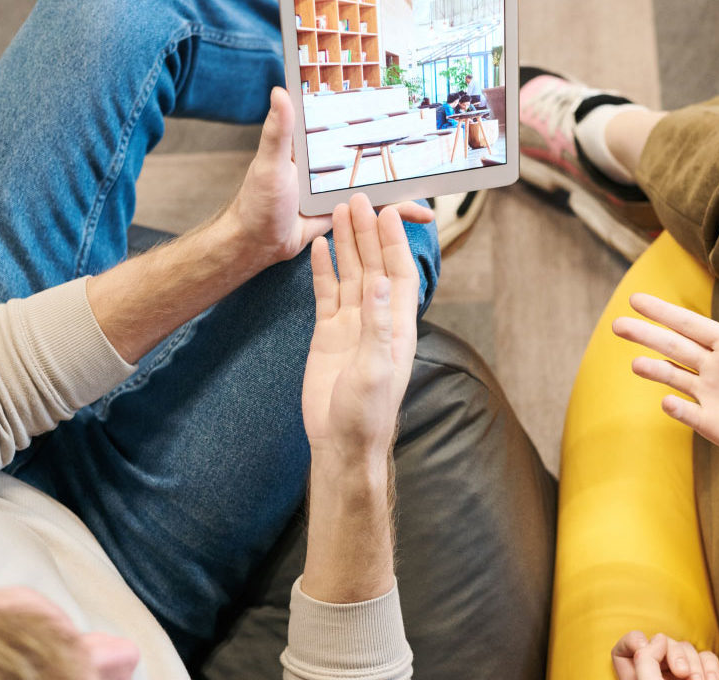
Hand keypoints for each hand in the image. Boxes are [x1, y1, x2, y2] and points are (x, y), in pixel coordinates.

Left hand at [225, 87, 433, 267]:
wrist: (258, 245)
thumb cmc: (256, 202)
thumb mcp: (270, 163)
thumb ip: (279, 131)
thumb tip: (280, 90)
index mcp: (315, 147)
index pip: (345, 124)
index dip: (369, 112)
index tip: (397, 100)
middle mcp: (331, 166)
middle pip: (371, 154)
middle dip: (400, 152)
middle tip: (430, 142)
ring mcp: (341, 190)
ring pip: (380, 185)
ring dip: (406, 186)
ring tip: (433, 183)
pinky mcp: (348, 214)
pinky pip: (377, 212)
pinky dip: (397, 213)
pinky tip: (420, 214)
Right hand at [301, 193, 419, 459]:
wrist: (340, 442)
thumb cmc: (366, 413)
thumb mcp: (374, 369)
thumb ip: (376, 325)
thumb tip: (378, 282)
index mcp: (397, 326)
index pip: (397, 273)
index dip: (393, 242)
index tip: (385, 211)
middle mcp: (376, 320)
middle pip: (374, 266)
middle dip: (368, 233)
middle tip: (357, 198)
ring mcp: (351, 325)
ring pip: (350, 274)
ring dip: (347, 244)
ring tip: (339, 211)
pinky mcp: (328, 333)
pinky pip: (326, 293)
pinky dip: (323, 270)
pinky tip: (320, 247)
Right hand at [612, 293, 718, 487]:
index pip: (690, 325)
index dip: (664, 312)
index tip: (636, 300)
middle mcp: (715, 368)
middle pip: (673, 346)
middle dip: (646, 334)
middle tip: (617, 324)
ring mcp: (710, 396)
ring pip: (672, 376)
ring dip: (653, 369)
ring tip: (634, 363)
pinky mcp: (710, 423)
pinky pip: (686, 412)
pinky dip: (675, 407)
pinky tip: (667, 401)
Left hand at [612, 631, 718, 679]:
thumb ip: (645, 660)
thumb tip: (657, 639)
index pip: (622, 654)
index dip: (632, 642)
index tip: (646, 645)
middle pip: (659, 645)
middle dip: (674, 653)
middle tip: (682, 674)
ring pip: (685, 648)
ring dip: (695, 665)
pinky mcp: (707, 679)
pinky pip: (706, 656)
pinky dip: (710, 667)